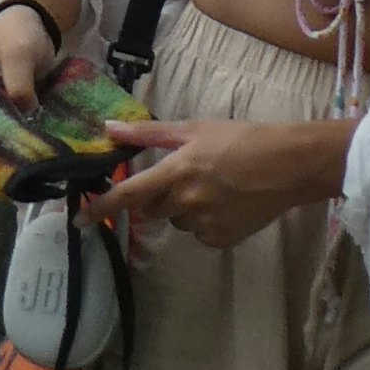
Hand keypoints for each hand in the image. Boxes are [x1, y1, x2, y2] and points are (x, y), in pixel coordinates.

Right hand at [0, 0, 66, 175]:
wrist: (36, 19)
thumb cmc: (18, 32)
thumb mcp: (18, 52)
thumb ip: (18, 81)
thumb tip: (26, 114)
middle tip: (8, 184)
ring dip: (7, 158)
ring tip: (24, 179)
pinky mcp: (16, 112)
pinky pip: (16, 134)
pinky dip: (23, 148)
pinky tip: (39, 163)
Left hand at [99, 117, 347, 252]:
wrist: (290, 166)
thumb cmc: (242, 139)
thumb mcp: (195, 128)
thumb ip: (149, 133)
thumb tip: (110, 128)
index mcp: (176, 170)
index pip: (128, 194)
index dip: (101, 207)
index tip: (79, 219)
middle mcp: (185, 201)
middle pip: (153, 209)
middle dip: (161, 197)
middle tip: (187, 177)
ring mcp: (203, 224)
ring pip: (178, 221)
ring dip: (186, 209)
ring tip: (217, 188)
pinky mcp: (220, 240)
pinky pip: (200, 234)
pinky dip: (207, 222)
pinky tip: (228, 204)